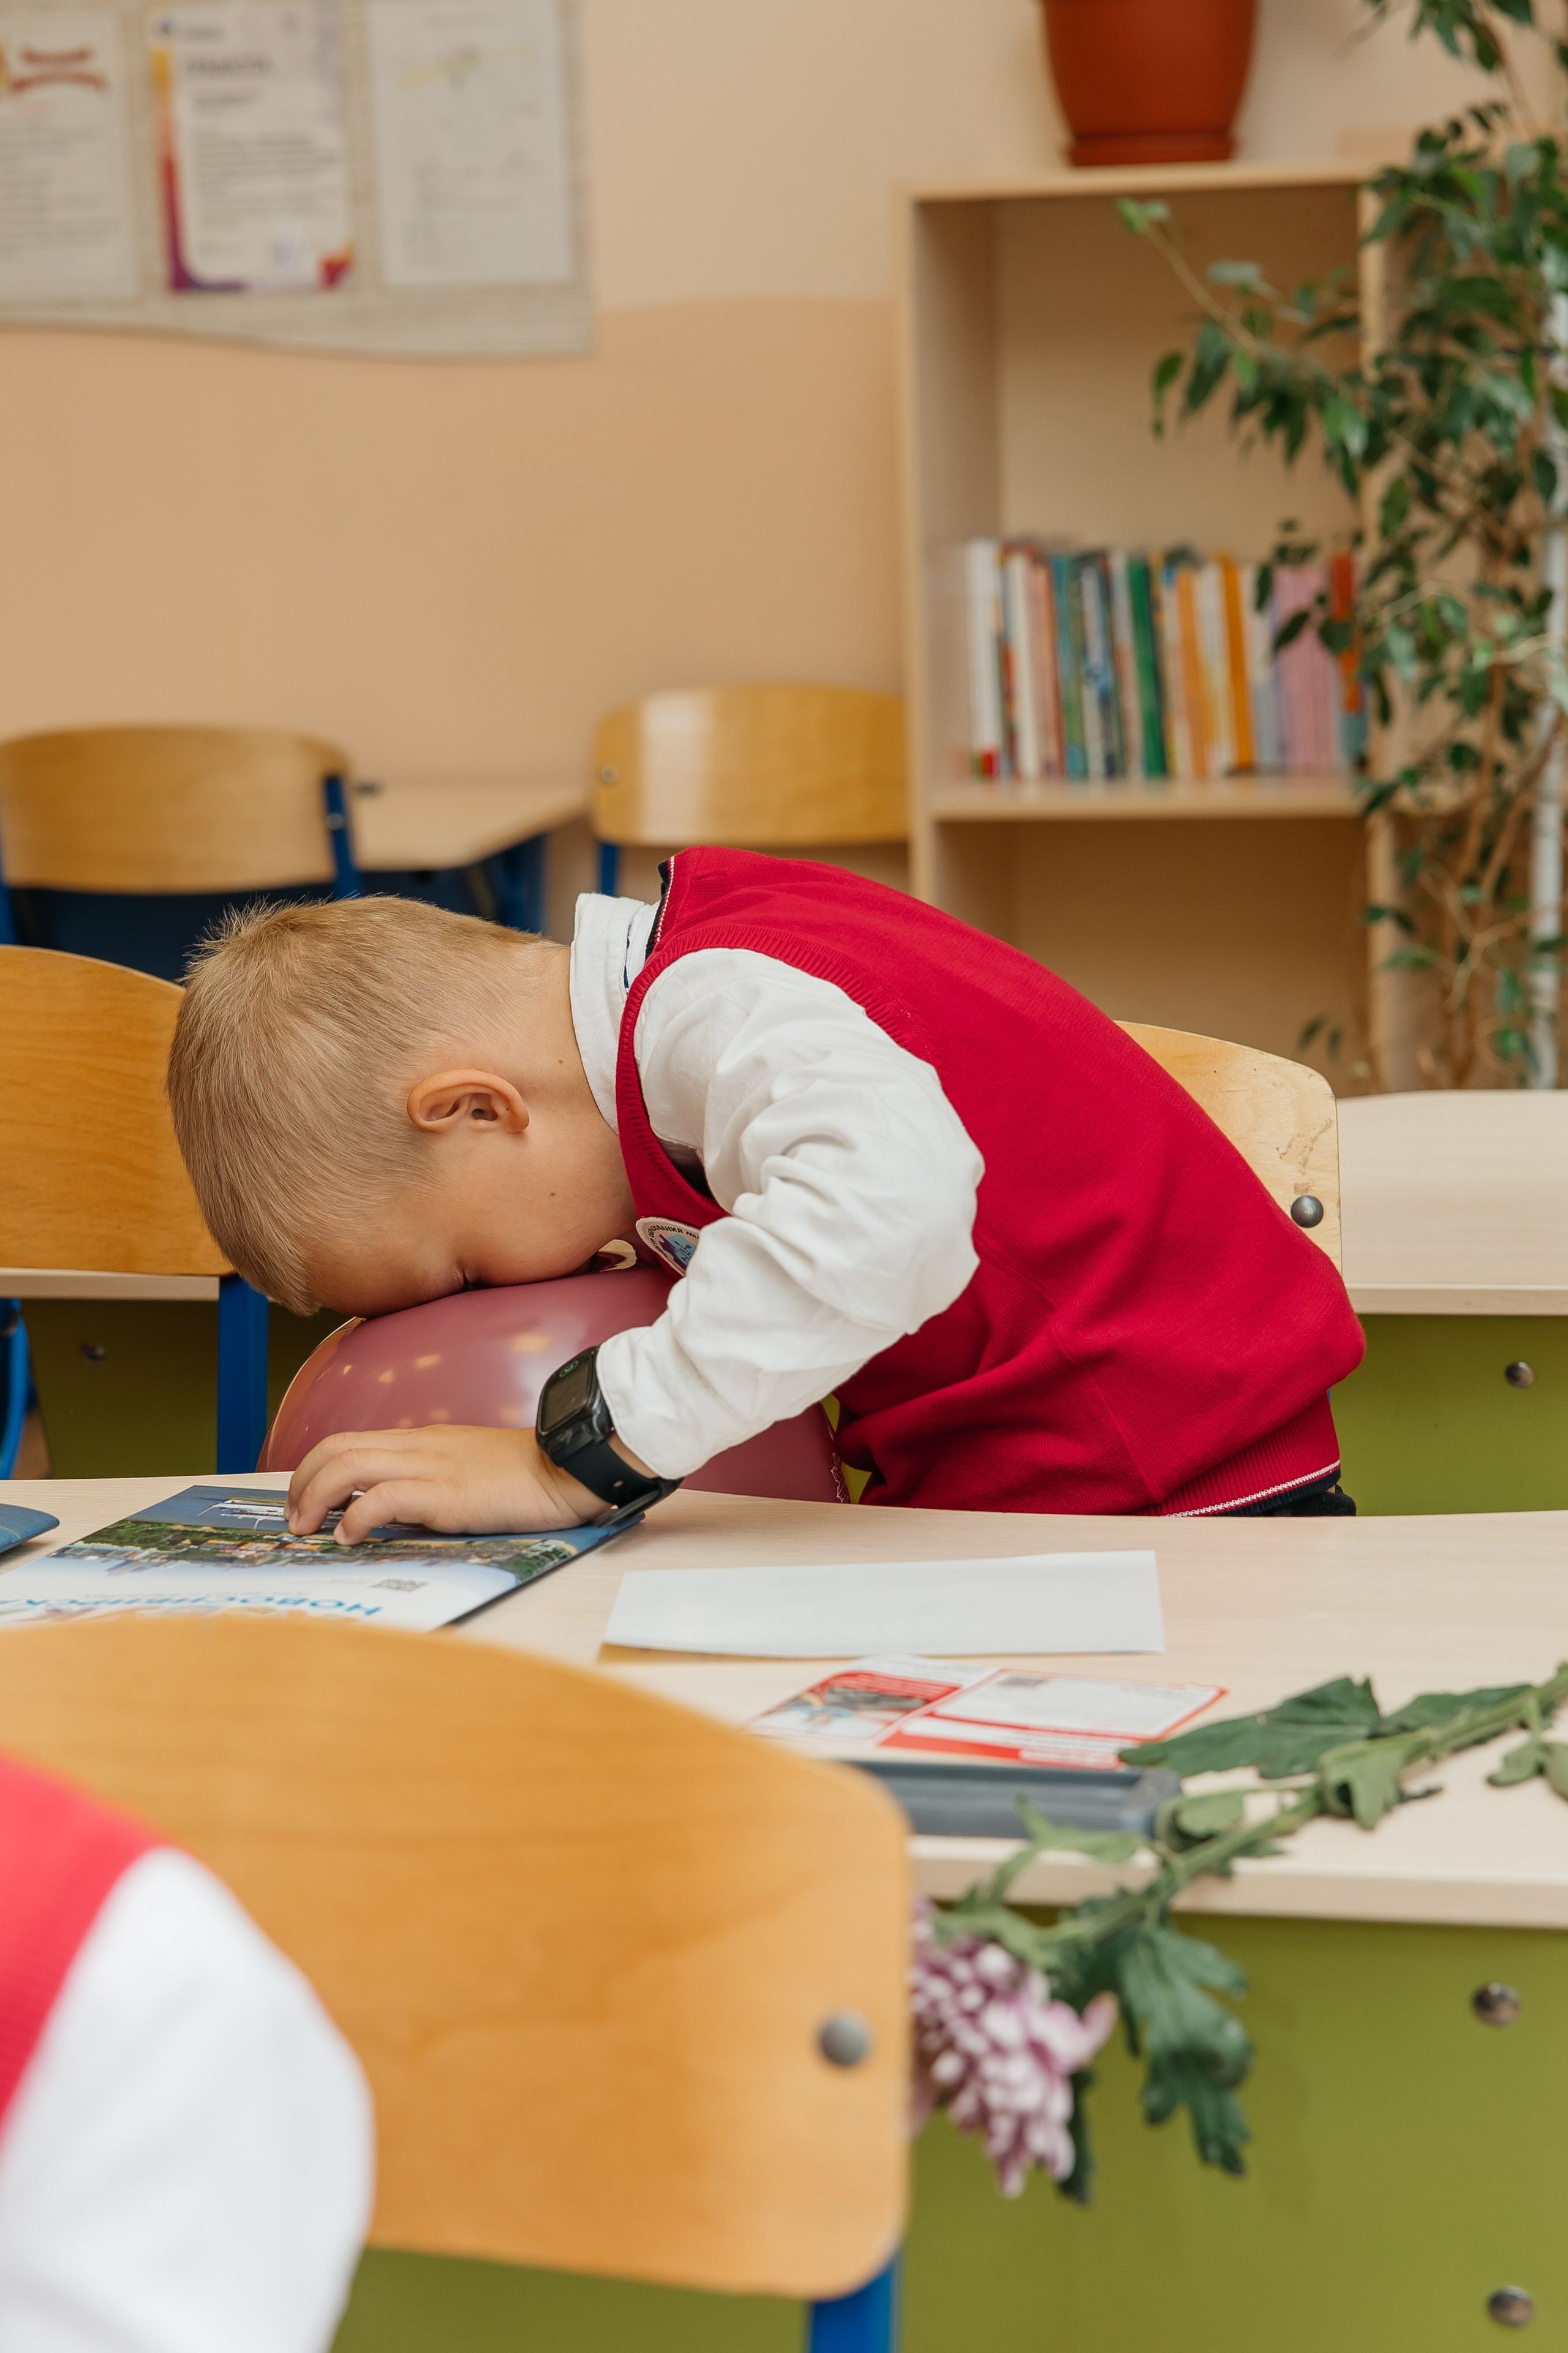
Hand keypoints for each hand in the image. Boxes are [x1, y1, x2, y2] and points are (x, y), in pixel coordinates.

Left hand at [286, 1424, 601, 1543]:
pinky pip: (383, 1497)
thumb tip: (394, 1512)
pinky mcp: (446, 1493)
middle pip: (335, 1449)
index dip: (312, 1471)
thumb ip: (430, 1484)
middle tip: (294, 1521)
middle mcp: (417, 1447)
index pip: (348, 1442)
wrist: (568, 1464)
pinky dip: (356, 1517)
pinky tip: (350, 1538)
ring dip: (314, 1498)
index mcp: (421, 1442)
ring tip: (308, 1530)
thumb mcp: (467, 1471)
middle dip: (300, 1484)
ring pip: (348, 1466)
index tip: (303, 1504)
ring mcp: (430, 1466)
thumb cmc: (526, 1475)